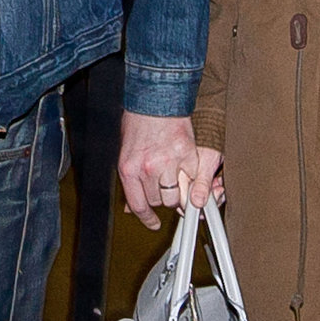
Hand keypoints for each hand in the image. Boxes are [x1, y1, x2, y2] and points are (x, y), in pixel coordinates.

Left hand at [118, 112, 223, 229]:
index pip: (138, 205)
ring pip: (177, 195)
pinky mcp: (187, 155)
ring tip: (176, 176)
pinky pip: (192, 178)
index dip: (147, 218)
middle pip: (160, 202)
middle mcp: (147, 169)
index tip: (153, 223)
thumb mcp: (126, 152)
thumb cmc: (139, 121)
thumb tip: (132, 206)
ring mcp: (168, 163)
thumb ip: (131, 180)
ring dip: (178, 189)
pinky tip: (185, 164)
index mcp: (129, 169)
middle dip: (163, 197)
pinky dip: (191, 174)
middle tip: (165, 185)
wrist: (156, 97)